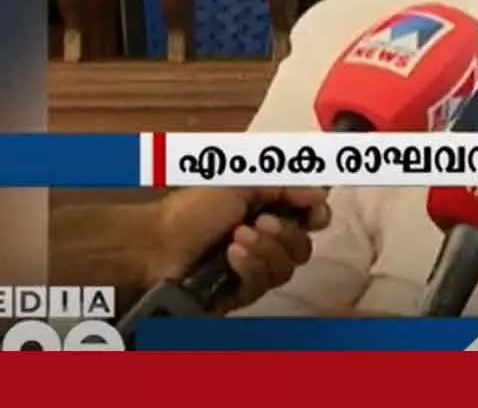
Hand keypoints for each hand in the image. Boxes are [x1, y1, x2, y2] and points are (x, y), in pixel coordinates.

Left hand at [149, 188, 331, 310]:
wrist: (156, 243)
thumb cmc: (194, 208)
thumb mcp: (240, 184)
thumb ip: (284, 186)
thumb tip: (322, 194)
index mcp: (268, 211)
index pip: (310, 219)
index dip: (317, 216)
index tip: (313, 212)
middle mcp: (266, 242)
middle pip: (304, 247)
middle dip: (286, 233)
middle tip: (261, 222)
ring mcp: (254, 270)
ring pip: (287, 268)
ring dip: (265, 250)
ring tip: (237, 238)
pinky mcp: (241, 294)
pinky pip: (263, 285)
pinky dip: (251, 266)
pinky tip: (232, 255)